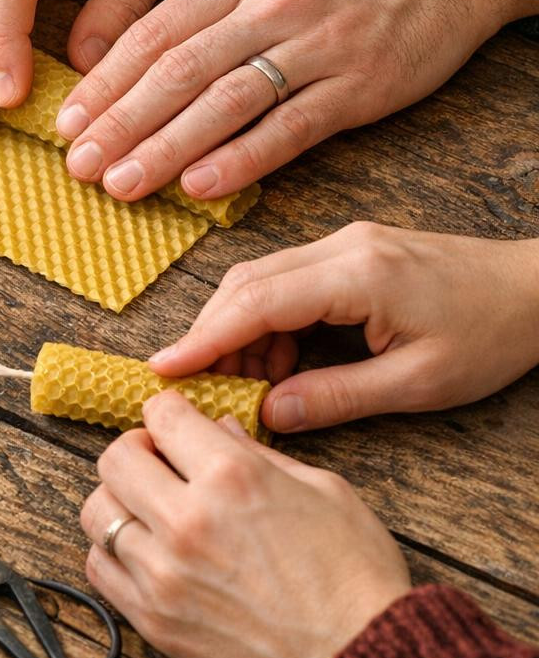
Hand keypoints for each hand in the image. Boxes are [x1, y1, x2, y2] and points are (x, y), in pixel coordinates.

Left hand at [56, 0, 538, 200]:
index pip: (154, 32)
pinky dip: (241, 159)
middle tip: (76, 165)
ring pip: (224, 101)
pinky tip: (200, 188)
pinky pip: (290, 127)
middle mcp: (271, 5)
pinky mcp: (361, 85)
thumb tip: (133, 66)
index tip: (66, 124)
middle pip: (177, 70)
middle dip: (119, 122)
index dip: (105, 82)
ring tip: (120, 184)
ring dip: (165, 148)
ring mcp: (318, 45)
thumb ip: (207, 13)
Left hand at [80, 391, 409, 657]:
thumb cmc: (354, 575)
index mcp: (232, 478)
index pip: (162, 416)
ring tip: (150, 508)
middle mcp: (187, 521)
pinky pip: (99, 568)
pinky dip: (113, 552)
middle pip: (115, 459)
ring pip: (98, 512)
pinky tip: (145, 551)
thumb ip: (258, 453)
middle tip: (159, 461)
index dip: (167, 411)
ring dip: (120, 501)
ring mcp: (164, 573)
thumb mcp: (323, 490)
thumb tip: (217, 428)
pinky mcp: (155, 618)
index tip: (173, 420)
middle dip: (136, 449)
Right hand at [147, 222, 538, 432]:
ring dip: (240, 328)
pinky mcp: (352, 249)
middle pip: (245, 283)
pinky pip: (287, 279)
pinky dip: (267, 317)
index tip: (164, 369)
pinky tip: (278, 359)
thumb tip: (268, 415)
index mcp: (357, 275)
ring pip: (260, 278)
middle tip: (195, 385)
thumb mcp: (419, 384)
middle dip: (212, 334)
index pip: (254, 302)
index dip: (203, 338)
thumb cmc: (493, 335)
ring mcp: (345, 242)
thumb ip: (337, 398)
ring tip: (245, 382)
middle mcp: (341, 246)